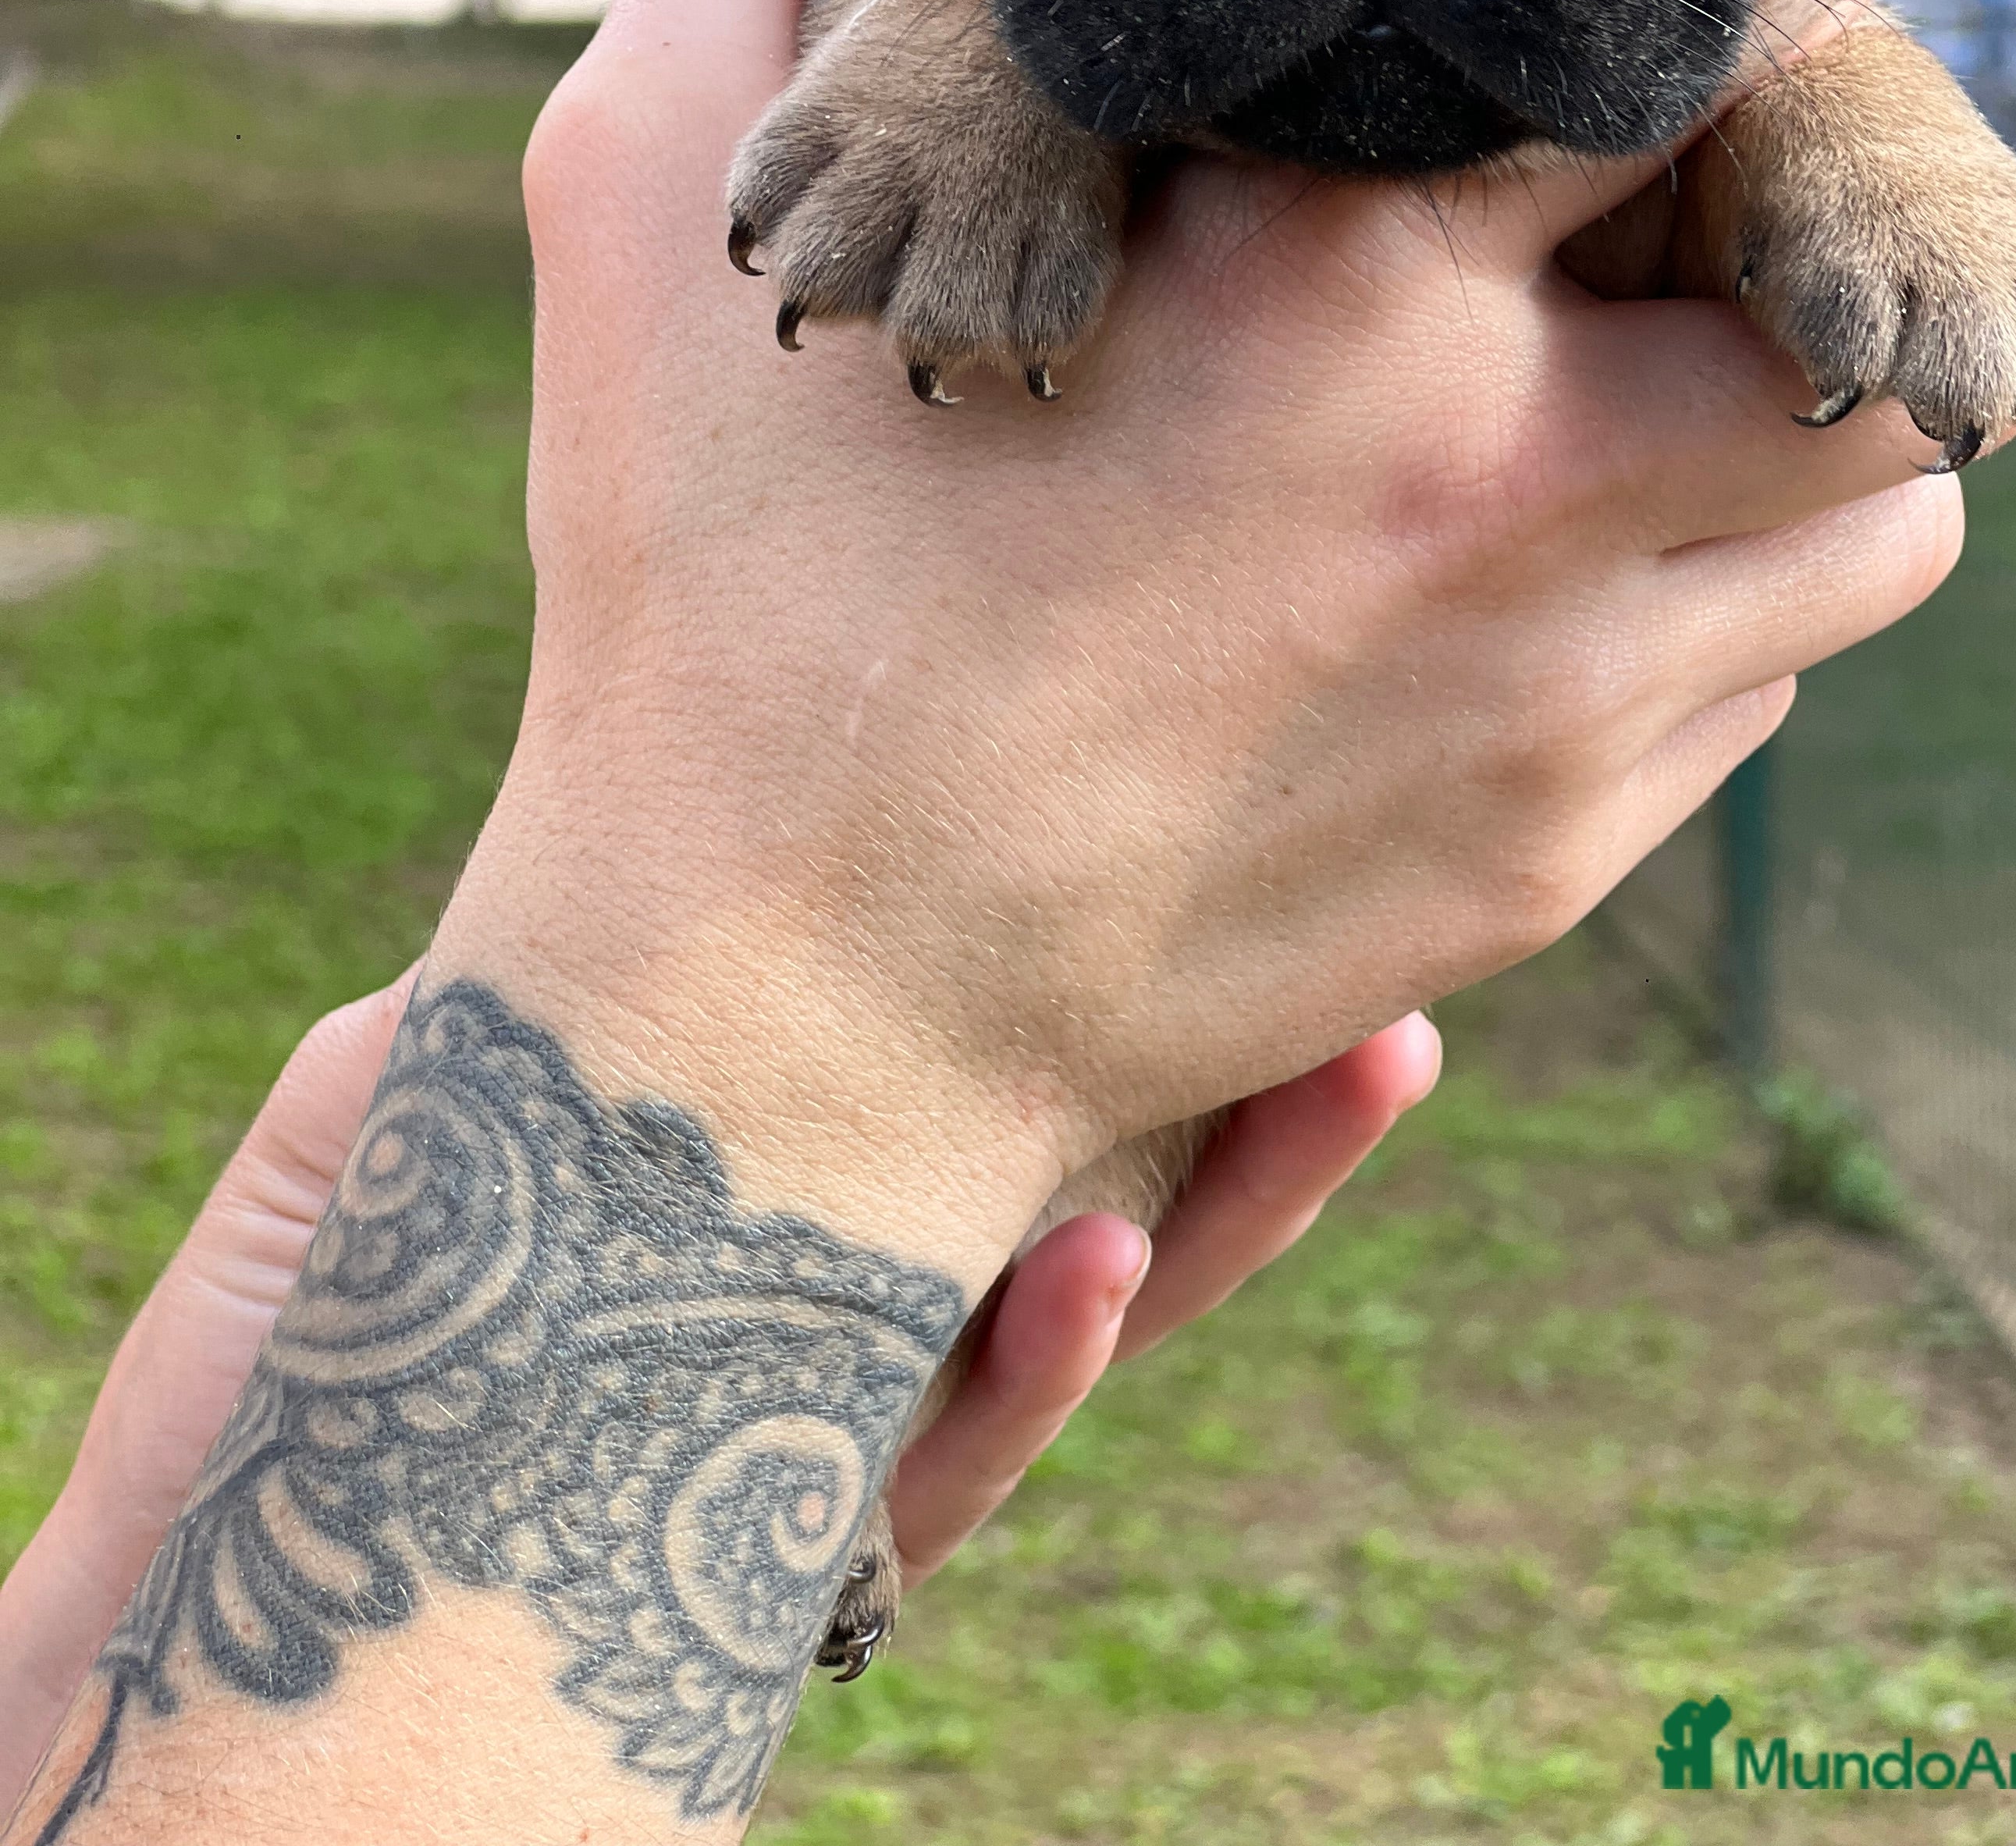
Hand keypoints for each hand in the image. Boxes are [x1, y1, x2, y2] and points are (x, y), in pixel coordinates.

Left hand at [0, 979, 1434, 1820]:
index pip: (985, 1063)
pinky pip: (944, 1472)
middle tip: (1389, 988)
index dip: (1128, 977)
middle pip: (1097, 1186)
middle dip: (1253, 1099)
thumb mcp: (390, 1121)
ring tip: (1339, 1076)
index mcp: (778, 1191)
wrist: (211, 1629)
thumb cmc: (291, 1359)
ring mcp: (825, 1443)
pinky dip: (1028, 1369)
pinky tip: (1091, 1271)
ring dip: (1217, 1215)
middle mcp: (830, 1311)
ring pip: (1080, 1327)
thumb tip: (667, 802)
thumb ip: (545, 992)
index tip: (1248, 850)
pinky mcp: (780, 1573)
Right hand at [445, 0, 1952, 1284]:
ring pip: (1876, 521)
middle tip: (1671, 214)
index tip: (1578, 24)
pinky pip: (1759, 690)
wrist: (775, 1025)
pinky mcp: (1549, 858)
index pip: (1665, 55)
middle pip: (1856, 299)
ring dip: (1805, 433)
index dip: (1651, 9)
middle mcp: (1511, 481)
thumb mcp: (638, 217)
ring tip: (1652, 400)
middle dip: (1797, 229)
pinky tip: (1560, 585)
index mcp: (1334, 285)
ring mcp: (1560, 694)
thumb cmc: (712, 616)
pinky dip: (1719, 608)